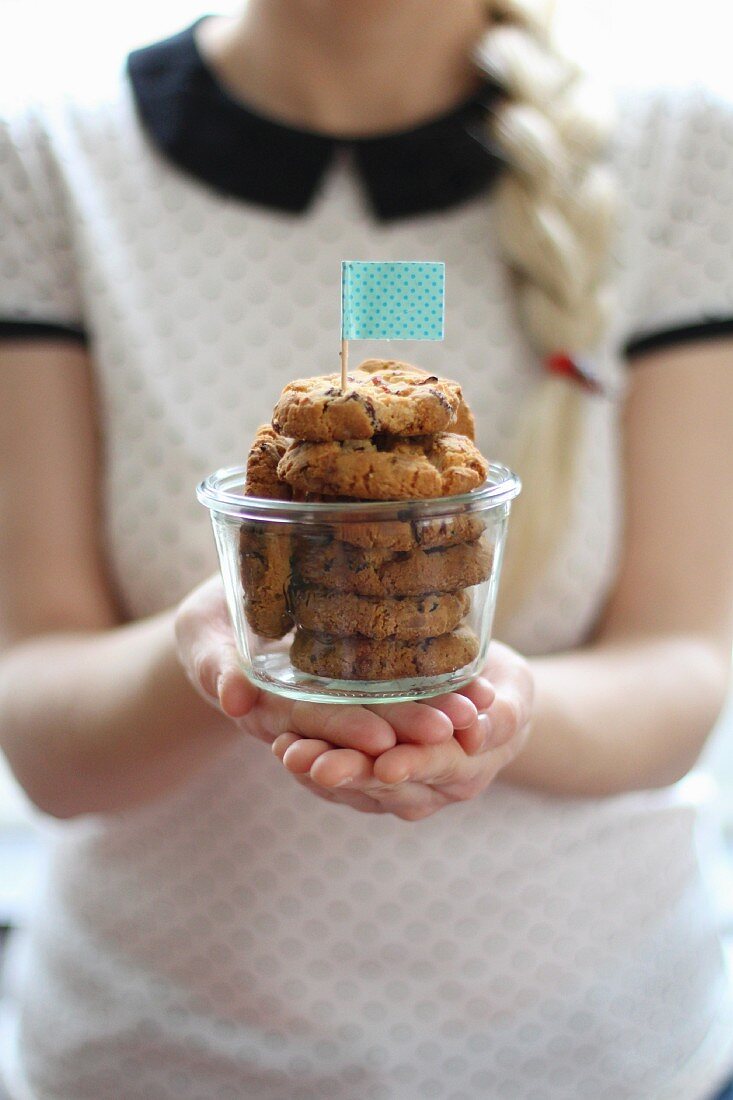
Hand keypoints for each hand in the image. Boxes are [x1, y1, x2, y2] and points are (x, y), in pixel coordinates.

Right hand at [174, 576, 482, 765]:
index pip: (307, 726)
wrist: (231, 616)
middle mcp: (311, 721)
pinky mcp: (361, 696)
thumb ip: (212, 661)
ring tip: (478, 715)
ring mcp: (336, 711)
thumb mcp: (199, 634)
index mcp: (266, 709)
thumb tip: (232, 696)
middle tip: (452, 727)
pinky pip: (400, 706)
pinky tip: (481, 697)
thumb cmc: (211, 617)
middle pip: (358, 732)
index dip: (342, 731)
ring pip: (388, 725)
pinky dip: (438, 704)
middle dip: (405, 733)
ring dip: (430, 724)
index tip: (382, 741)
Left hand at [272, 641, 533, 819]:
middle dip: (351, 774)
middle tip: (316, 764)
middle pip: (387, 785)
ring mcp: (397, 793)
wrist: (485, 711)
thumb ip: (503, 712)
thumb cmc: (501, 693)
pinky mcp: (368, 783)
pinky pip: (338, 784)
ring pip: (356, 788)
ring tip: (287, 754)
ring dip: (319, 773)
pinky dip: (310, 768)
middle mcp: (430, 790)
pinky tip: (281, 746)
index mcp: (468, 767)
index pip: (437, 766)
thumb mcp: (514, 693)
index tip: (387, 763)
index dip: (413, 764)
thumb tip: (481, 728)